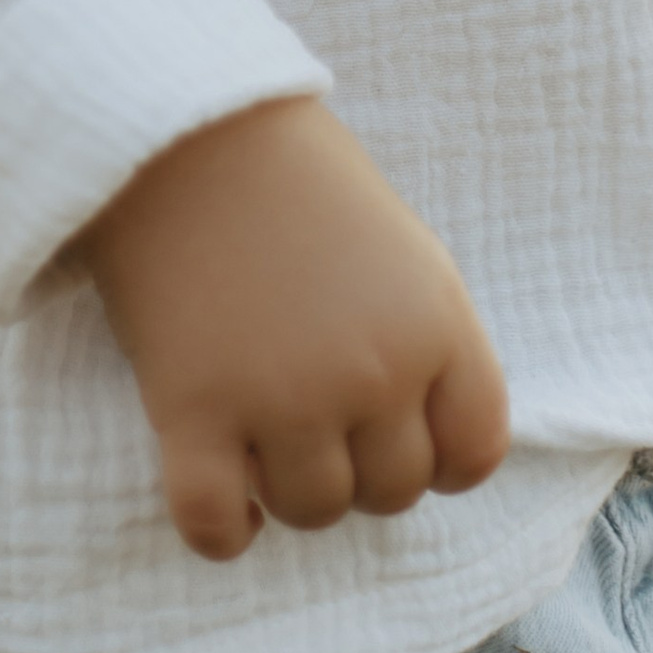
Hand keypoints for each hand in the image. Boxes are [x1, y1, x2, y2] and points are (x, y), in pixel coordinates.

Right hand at [78, 97, 510, 563]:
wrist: (179, 122)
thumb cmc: (291, 171)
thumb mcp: (398, 244)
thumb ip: (421, 336)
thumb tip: (420, 430)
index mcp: (435, 324)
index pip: (473, 453)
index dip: (437, 458)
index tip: (393, 436)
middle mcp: (373, 374)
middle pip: (392, 491)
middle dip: (358, 467)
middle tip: (314, 419)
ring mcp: (284, 398)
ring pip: (313, 512)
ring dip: (289, 490)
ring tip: (261, 437)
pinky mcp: (194, 412)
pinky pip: (216, 526)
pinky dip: (220, 530)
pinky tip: (218, 489)